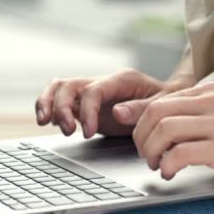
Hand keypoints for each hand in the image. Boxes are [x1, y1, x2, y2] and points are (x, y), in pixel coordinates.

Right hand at [35, 69, 194, 137]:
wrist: (168, 100)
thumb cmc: (167, 102)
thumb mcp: (162, 105)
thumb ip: (140, 108)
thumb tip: (116, 112)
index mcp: (121, 80)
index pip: (93, 91)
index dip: (86, 111)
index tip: (87, 133)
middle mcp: (102, 82)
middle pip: (68, 85)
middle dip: (60, 107)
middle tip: (66, 131)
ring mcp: (91, 92)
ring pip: (58, 88)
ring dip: (47, 104)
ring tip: (45, 123)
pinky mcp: (85, 104)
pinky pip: (60, 99)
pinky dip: (50, 108)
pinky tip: (49, 122)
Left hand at [133, 82, 213, 193]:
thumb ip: (187, 114)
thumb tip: (145, 121)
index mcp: (210, 91)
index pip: (160, 101)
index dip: (142, 124)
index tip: (144, 141)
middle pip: (156, 112)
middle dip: (141, 137)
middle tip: (145, 154)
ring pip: (165, 130)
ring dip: (151, 151)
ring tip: (156, 164)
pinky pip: (181, 153)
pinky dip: (167, 165)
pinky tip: (170, 173)